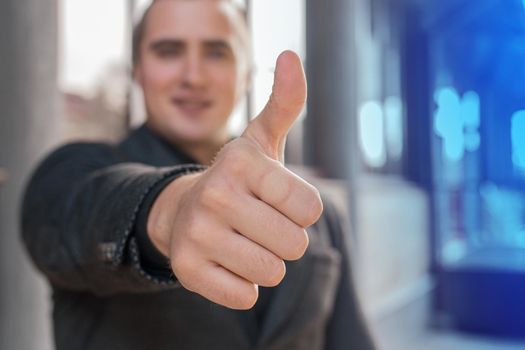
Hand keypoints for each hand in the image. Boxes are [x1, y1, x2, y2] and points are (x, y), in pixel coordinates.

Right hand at [148, 51, 322, 309]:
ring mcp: (197, 234)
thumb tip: (290, 55)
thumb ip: (285, 102)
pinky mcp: (187, 270)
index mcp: (241, 163)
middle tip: (260, 223)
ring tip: (244, 241)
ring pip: (272, 272)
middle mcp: (215, 195)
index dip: (301, 210)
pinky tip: (226, 262)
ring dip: (267, 262)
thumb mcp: (263, 140)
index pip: (310, 209)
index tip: (278, 201)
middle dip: (285, 239)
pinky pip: (245, 296)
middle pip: (295, 244)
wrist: (183, 210)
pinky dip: (244, 285)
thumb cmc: (239, 179)